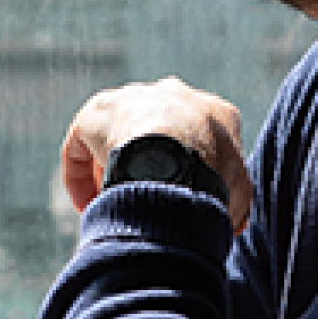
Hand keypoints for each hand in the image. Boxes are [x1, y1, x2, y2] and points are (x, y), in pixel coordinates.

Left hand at [61, 76, 251, 231]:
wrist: (176, 157)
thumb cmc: (213, 178)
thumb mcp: (238, 194)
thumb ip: (233, 203)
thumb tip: (232, 222)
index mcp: (213, 111)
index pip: (198, 139)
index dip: (186, 173)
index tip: (176, 201)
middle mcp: (173, 96)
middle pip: (154, 133)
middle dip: (147, 167)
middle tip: (143, 201)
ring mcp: (133, 99)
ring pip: (117, 138)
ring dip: (112, 171)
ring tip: (114, 205)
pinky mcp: (97, 111)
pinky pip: (81, 146)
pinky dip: (79, 176)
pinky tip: (88, 205)